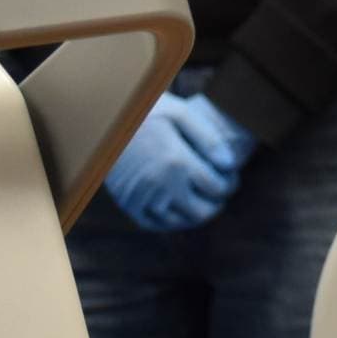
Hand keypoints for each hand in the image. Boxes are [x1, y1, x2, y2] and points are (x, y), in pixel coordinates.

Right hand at [103, 92, 257, 233]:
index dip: (230, 184)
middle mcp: (161, 186)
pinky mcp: (128, 204)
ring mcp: (143, 198)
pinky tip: (180, 210)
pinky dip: (172, 222)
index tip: (231, 177)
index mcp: (177, 162)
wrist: (106, 120)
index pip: (217, 187)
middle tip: (220, 193)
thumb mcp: (179, 113)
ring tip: (203, 201)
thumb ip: (208, 138)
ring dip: (196, 215)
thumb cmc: (146, 113)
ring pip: (180, 222)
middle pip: (202, 211)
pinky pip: (155, 225)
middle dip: (217, 203)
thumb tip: (230, 164)